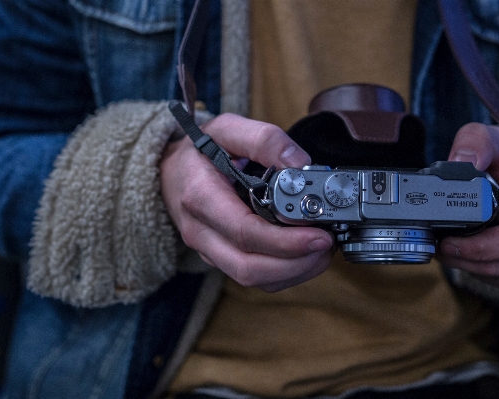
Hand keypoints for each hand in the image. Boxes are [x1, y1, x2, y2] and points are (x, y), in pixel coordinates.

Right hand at [160, 113, 333, 291]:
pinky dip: (285, 273)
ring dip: (295, 271)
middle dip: (296, 263)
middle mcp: (201, 232)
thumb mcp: (226, 129)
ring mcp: (209, 251)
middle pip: (249, 267)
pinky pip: (255, 278)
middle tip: (328, 244)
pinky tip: (306, 255)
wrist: (170, 173)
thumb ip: (263, 139)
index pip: (245, 232)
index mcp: (201, 197)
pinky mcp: (221, 260)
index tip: (319, 235)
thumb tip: (300, 163)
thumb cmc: (199, 151)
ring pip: (254, 280)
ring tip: (323, 250)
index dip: (286, 241)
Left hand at [438, 123, 498, 292]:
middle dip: (468, 260)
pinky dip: (484, 274)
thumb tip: (462, 162)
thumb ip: (476, 142)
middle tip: (439, 248)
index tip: (446, 241)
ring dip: (472, 268)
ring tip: (450, 249)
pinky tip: (471, 256)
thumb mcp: (492, 140)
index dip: (478, 247)